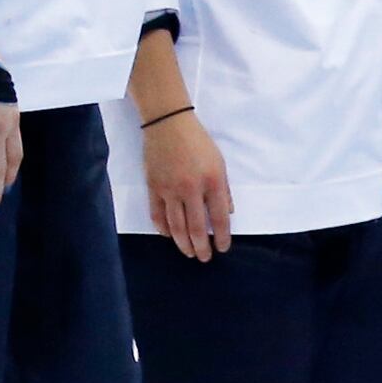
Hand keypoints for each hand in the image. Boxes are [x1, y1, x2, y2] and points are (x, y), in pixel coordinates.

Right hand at [143, 108, 231, 259]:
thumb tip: (227, 213)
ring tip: (188, 253)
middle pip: (197, 227)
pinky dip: (163, 228)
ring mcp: (170, 189)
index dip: (223, 237)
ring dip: (183, 243)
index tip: (223, 248)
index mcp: (212, 181)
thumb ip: (224, 190)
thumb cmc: (198, 141)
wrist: (168, 124)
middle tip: (204, 258)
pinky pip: (157, 214)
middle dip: (202, 247)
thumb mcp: (219, 162)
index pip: (219, 217)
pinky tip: (169, 236)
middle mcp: (191, 189)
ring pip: (176, 225)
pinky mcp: (153, 187)